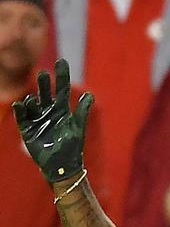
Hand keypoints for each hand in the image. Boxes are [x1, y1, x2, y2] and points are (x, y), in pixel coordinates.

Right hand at [12, 59, 92, 181]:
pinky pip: (22, 117)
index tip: (61, 61)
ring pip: (33, 103)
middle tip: (43, 73)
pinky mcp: (27, 129)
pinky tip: (22, 104)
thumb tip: (90, 95)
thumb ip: (82, 112)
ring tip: (34, 98)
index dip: (61, 75)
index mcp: (62, 110)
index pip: (61, 89)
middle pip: (45, 93)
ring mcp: (37, 119)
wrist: (62, 165)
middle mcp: (49, 112)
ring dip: (33, 99)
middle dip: (43, 83)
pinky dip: (22, 110)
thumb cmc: (73, 147)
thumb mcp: (78, 128)